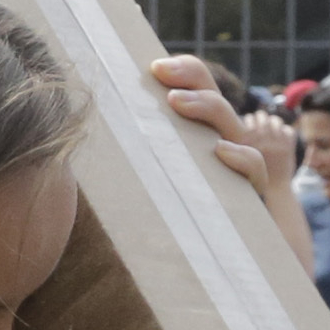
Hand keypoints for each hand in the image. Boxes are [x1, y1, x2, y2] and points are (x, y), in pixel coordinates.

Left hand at [148, 57, 309, 253]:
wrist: (191, 262)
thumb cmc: (151, 213)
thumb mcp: (139, 173)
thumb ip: (129, 146)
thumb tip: (76, 116)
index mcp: (196, 131)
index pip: (199, 86)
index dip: (186, 70)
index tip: (154, 67)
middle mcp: (220, 143)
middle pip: (215, 98)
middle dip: (193, 79)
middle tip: (161, 75)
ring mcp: (236, 168)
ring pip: (232, 126)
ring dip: (207, 108)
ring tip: (179, 103)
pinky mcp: (247, 196)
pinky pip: (253, 171)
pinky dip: (240, 158)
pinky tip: (220, 152)